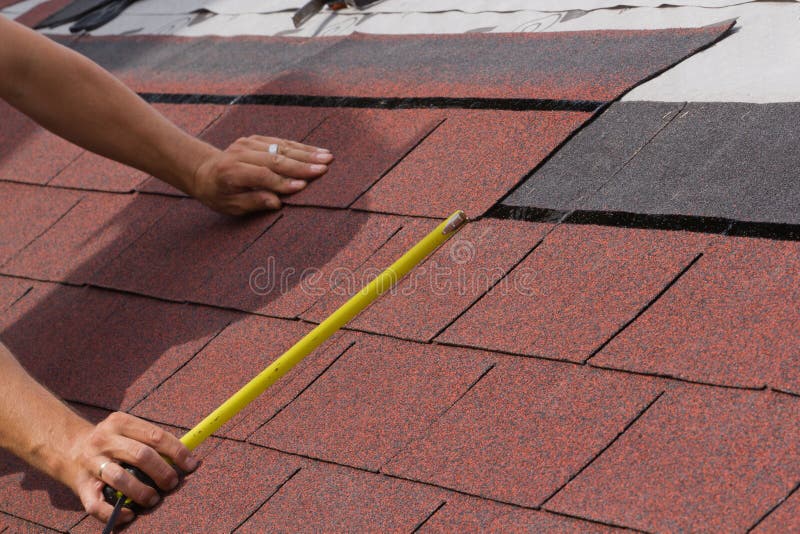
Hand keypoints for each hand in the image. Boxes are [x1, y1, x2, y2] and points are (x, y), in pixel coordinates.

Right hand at [64, 412, 197, 524]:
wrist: (69, 448)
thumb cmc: (113, 442)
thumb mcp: (129, 431)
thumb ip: (153, 441)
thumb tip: (187, 458)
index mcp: (120, 422)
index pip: (155, 436)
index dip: (177, 451)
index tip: (191, 464)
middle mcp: (104, 440)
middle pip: (140, 455)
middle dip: (162, 472)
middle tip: (172, 483)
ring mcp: (91, 462)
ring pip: (120, 478)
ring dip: (142, 491)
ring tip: (153, 499)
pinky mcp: (80, 485)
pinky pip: (96, 504)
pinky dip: (115, 512)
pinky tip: (130, 514)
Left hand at [190, 136, 332, 214]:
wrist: (204, 171)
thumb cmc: (219, 194)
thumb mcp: (230, 206)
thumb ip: (253, 203)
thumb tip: (276, 202)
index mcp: (231, 171)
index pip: (262, 175)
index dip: (283, 182)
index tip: (303, 186)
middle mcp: (240, 152)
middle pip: (275, 158)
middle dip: (302, 164)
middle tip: (324, 168)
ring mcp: (248, 143)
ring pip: (282, 147)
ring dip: (306, 153)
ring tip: (327, 157)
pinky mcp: (256, 139)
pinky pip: (281, 142)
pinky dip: (300, 147)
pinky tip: (316, 151)